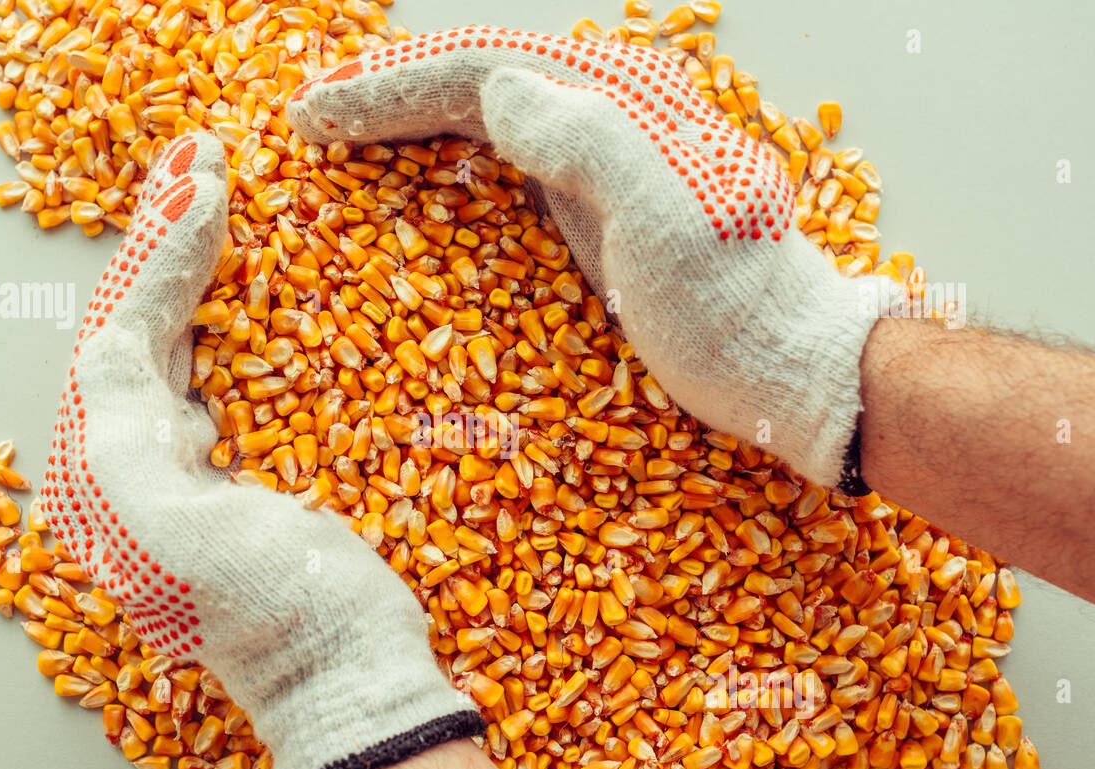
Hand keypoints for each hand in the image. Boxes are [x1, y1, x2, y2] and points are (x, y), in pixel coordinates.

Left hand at [40, 132, 480, 768]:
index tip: (211, 192)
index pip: (119, 341)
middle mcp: (136, 470)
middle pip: (140, 332)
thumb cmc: (282, 618)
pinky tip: (254, 280)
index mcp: (113, 482)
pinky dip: (234, 317)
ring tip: (225, 197)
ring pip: (177, 345)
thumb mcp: (186, 541)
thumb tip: (117, 347)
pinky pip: (220, 375)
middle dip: (170, 243)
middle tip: (209, 163)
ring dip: (197, 269)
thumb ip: (131, 447)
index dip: (159, 261)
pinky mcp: (239, 476)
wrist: (352, 681)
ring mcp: (187, 472)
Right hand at [287, 25, 894, 491]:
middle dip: (389, 97)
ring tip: (340, 143)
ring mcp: (601, 171)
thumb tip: (502, 91)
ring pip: (486, 126)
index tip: (317, 113)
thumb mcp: (663, 225)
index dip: (393, 87)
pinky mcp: (596, 220)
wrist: (785, 367)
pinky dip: (447, 176)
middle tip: (309, 119)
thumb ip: (588, 142)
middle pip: (477, 89)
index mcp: (616, 110)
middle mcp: (605, 125)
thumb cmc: (730, 308)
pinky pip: (504, 176)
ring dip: (410, 130)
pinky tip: (412, 192)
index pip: (483, 74)